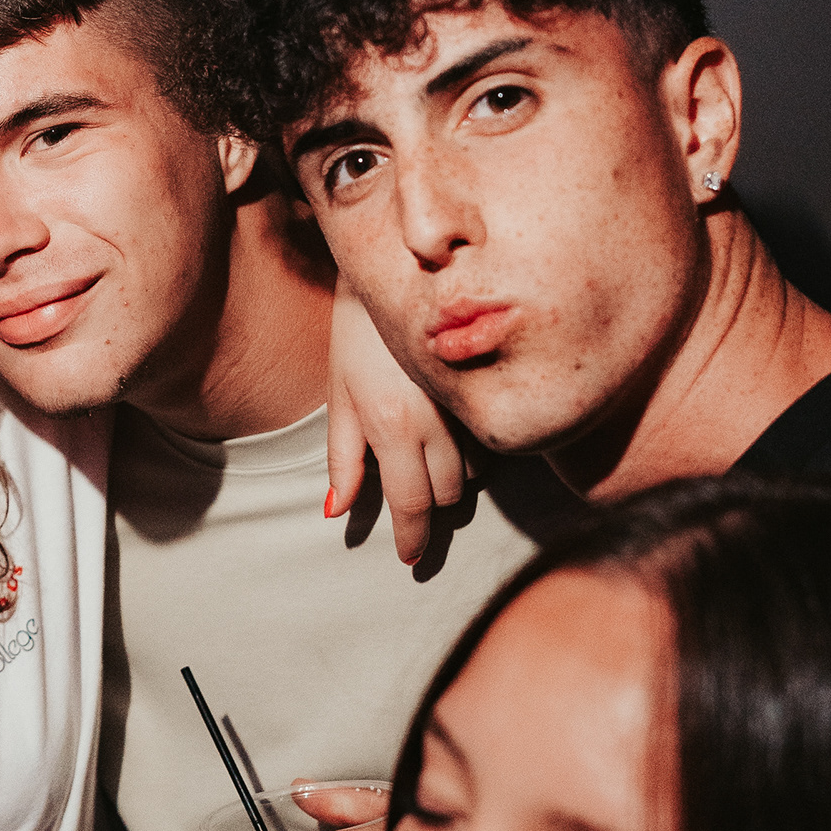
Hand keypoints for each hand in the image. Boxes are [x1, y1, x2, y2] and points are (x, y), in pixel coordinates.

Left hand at [326, 278, 466, 565]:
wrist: (394, 270)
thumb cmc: (356, 335)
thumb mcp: (339, 395)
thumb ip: (342, 457)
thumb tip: (338, 512)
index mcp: (392, 426)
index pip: (412, 503)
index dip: (413, 538)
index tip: (411, 560)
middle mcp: (437, 419)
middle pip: (451, 494)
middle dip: (434, 508)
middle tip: (417, 508)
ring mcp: (468, 402)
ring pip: (478, 470)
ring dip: (457, 479)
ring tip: (433, 466)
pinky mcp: (488, 386)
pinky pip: (492, 438)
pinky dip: (476, 450)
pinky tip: (455, 437)